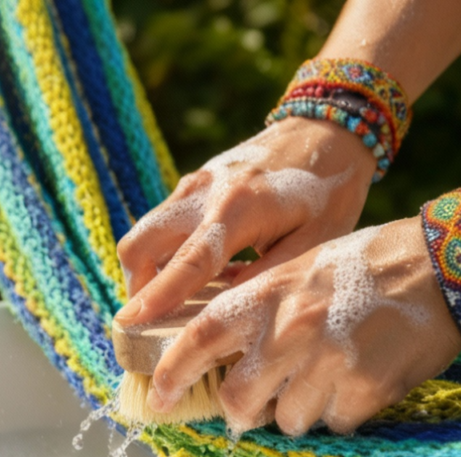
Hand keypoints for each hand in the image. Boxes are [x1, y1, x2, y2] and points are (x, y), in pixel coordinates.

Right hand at [115, 117, 376, 326]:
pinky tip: (200, 275)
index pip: (189, 261)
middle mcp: (203, 193)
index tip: (130, 324)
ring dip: (148, 272)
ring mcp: (192, 185)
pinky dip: (164, 255)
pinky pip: (160, 225)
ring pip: (143, 235)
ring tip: (178, 303)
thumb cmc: (329, 189)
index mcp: (240, 208)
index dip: (159, 294)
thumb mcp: (317, 239)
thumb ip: (272, 274)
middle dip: (138, 287)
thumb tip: (228, 312)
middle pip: (140, 245)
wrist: (324, 128)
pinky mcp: (191, 184)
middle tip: (154, 323)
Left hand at [149, 217, 460, 434]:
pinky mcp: (365, 388)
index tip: (159, 399)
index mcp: (265, 294)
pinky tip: (359, 379)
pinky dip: (340, 411)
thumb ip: (257, 309)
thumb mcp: (297, 270)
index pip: (199, 338)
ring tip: (327, 374)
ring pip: (287, 419)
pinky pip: (334, 423)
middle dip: (244, 410)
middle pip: (238, 401)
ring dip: (299, 409)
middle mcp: (289, 329)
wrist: (442, 266)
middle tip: (260, 401)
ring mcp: (327, 361)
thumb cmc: (363, 267)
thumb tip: (219, 354)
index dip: (172, 372)